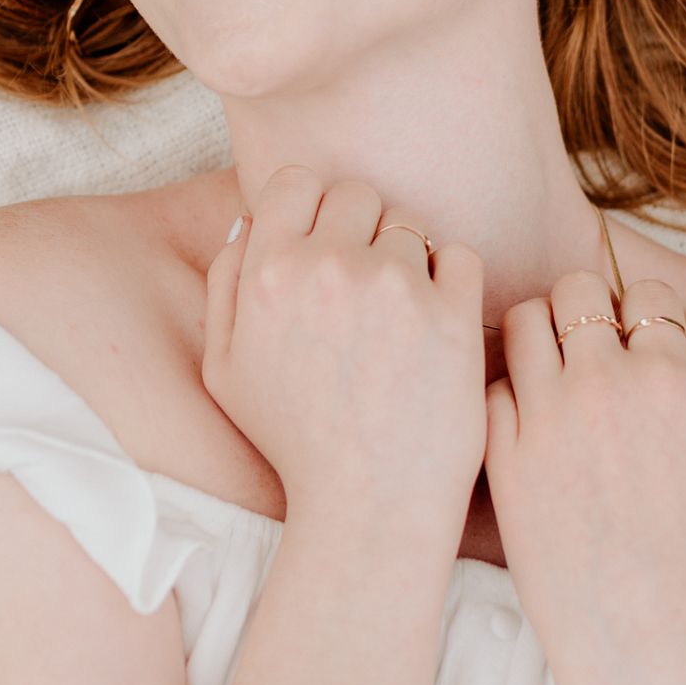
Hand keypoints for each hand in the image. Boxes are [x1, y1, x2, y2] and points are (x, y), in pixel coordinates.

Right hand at [201, 164, 485, 542]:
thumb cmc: (295, 441)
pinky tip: (435, 329)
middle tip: (363, 292)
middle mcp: (328, 267)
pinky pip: (460, 256)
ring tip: (398, 323)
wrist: (369, 505)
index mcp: (267, 273)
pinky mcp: (453, 313)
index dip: (311, 208)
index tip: (324, 247)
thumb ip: (226, 284)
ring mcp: (395, 287)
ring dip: (408, 261)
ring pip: (411, 225)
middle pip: (357, 194)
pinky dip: (453, 283)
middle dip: (361, 232)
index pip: (294, 179)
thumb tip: (250, 217)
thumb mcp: (225, 369)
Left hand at [482, 269, 685, 684]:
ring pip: (526, 322)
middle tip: (586, 344)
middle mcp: (606, 383)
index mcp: (672, 380)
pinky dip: (508, 390)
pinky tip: (526, 417)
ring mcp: (547, 416)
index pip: (647, 294)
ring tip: (549, 367)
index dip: (644, 311)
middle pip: (576, 289)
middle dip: (584, 308)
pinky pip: (492, 385)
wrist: (640, 635)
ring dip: (540, 334)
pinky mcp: (503, 453)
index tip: (638, 338)